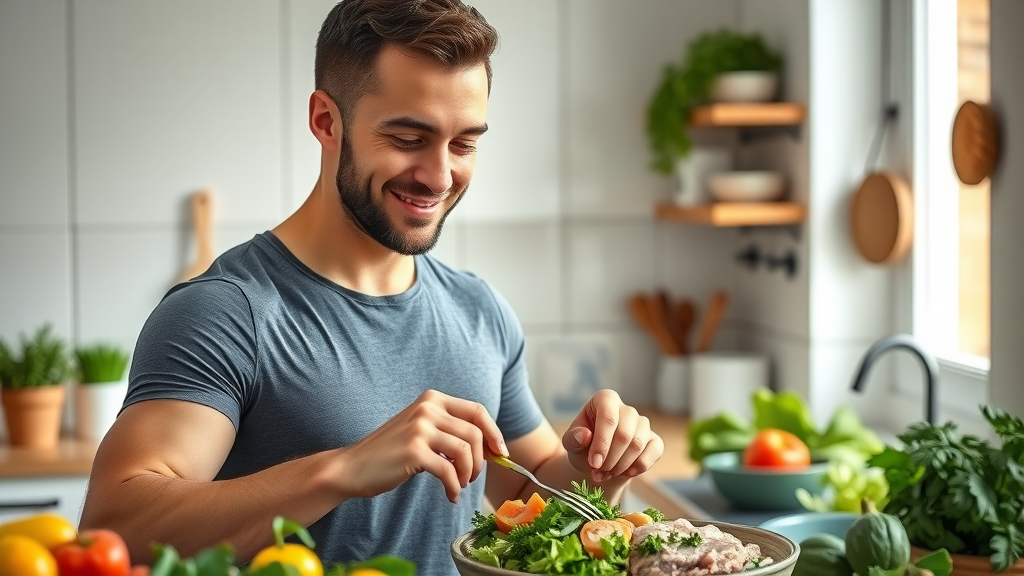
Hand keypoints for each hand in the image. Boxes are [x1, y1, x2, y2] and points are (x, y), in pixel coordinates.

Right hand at [337, 390, 506, 503]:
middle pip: (475, 433)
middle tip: (472, 477)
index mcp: (432, 399)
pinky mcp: (414, 450)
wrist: (353, 467)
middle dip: (480, 460)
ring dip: (467, 474)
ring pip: (465, 451)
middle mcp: (427, 408)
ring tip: (458, 485)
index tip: (500, 454)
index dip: (494, 433)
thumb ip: (450, 431)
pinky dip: (454, 487)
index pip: (477, 411)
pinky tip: (449, 495)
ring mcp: (420, 428)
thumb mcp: (422, 430)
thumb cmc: (390, 453)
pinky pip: (449, 471)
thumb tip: (492, 447)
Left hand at [562, 390, 662, 483]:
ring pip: (638, 445)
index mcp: (605, 400)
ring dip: (621, 466)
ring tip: (606, 474)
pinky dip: (639, 467)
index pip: (608, 418)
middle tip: (598, 472)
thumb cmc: (583, 446)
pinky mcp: (654, 439)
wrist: (598, 461)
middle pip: (624, 434)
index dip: (602, 443)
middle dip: (610, 459)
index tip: (594, 463)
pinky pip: (654, 452)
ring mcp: (643, 424)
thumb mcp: (571, 442)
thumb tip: (585, 436)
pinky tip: (624, 473)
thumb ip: (574, 438)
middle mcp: (627, 409)